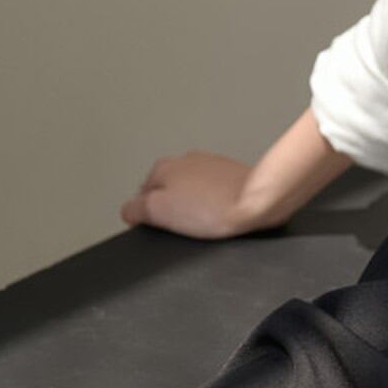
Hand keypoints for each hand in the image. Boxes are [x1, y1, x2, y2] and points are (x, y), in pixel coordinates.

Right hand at [119, 150, 273, 239]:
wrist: (258, 202)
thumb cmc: (215, 207)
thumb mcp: (157, 211)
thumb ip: (135, 209)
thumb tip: (129, 210)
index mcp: (163, 166)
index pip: (141, 197)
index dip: (149, 218)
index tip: (162, 227)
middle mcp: (187, 160)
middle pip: (168, 195)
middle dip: (173, 211)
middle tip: (185, 224)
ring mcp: (211, 166)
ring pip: (192, 195)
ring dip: (196, 208)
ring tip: (207, 219)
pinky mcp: (231, 176)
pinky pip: (215, 195)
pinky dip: (216, 206)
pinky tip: (222, 214)